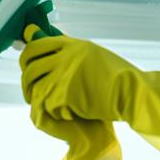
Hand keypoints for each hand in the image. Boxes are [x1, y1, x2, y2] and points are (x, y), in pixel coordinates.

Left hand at [20, 34, 135, 122]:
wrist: (133, 93)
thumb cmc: (118, 77)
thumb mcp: (94, 55)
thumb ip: (72, 52)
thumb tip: (50, 44)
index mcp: (73, 45)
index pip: (36, 46)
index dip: (27, 58)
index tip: (27, 67)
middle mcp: (66, 56)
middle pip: (31, 68)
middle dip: (27, 83)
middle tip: (31, 93)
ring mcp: (64, 74)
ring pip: (36, 88)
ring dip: (39, 99)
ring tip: (47, 106)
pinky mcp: (65, 93)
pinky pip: (48, 104)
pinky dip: (55, 112)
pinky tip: (67, 115)